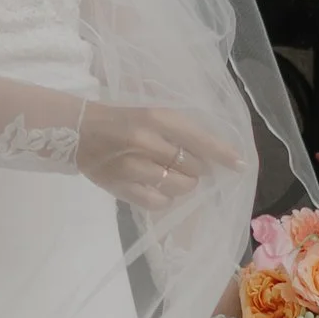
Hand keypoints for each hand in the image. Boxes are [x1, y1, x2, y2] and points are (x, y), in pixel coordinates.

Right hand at [79, 100, 238, 209]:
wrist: (77, 131)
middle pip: (193, 167)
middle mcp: (145, 141)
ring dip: (182, 184)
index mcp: (156, 117)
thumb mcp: (152, 115)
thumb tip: (216, 157)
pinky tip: (156, 187)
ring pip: (179, 186)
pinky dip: (164, 198)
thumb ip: (181, 133)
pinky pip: (159, 202)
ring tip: (170, 175)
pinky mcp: (121, 187)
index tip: (240, 165)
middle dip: (196, 169)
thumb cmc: (122, 120)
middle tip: (184, 164)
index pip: (200, 139)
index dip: (223, 154)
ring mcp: (132, 167)